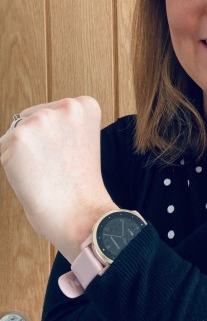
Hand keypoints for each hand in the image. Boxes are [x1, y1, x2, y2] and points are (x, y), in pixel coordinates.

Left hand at [0, 97, 116, 261]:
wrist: (82, 215)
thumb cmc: (81, 187)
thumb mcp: (81, 143)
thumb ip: (61, 127)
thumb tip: (23, 127)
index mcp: (85, 106)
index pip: (50, 113)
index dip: (53, 138)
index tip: (66, 155)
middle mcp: (65, 107)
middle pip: (30, 121)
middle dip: (35, 144)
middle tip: (55, 167)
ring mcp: (41, 120)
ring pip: (14, 136)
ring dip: (22, 155)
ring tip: (45, 173)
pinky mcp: (18, 137)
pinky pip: (1, 150)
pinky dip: (10, 166)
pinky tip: (32, 177)